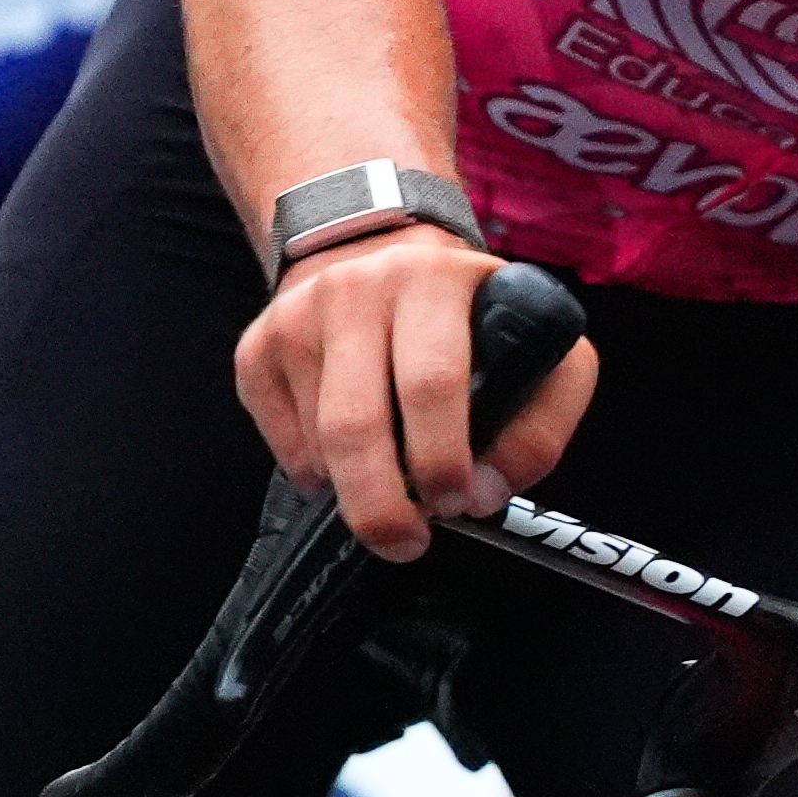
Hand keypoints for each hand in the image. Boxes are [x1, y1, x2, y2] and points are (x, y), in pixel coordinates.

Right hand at [230, 227, 598, 560]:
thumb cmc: (470, 323)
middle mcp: (357, 287)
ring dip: (354, 487)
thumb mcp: (541, 354)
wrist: (378, 254)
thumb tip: (484, 495)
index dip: (441, 459)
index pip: (431, 383)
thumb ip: (539, 430)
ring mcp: (296, 315)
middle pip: (356, 424)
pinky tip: (344, 455)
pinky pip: (280, 442)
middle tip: (405, 542)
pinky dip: (313, 471)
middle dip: (382, 504)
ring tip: (389, 482)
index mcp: (435, 280)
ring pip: (317, 443)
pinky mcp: (256, 346)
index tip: (455, 503)